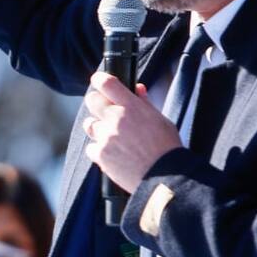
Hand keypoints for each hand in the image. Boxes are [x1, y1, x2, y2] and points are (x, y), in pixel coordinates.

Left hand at [82, 72, 182, 192]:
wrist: (164, 177)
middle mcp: (115, 119)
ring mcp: (106, 137)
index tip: (98, 80)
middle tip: (105, 109)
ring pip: (90, 124)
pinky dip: (99, 150)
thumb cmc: (166, 148)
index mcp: (131, 107)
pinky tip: (113, 154)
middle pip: (92, 100)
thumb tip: (137, 88)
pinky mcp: (100, 155)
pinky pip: (91, 147)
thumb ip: (144, 103)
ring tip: (111, 135)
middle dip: (97, 102)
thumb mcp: (160, 120)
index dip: (99, 79)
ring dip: (97, 127)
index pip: (107, 83)